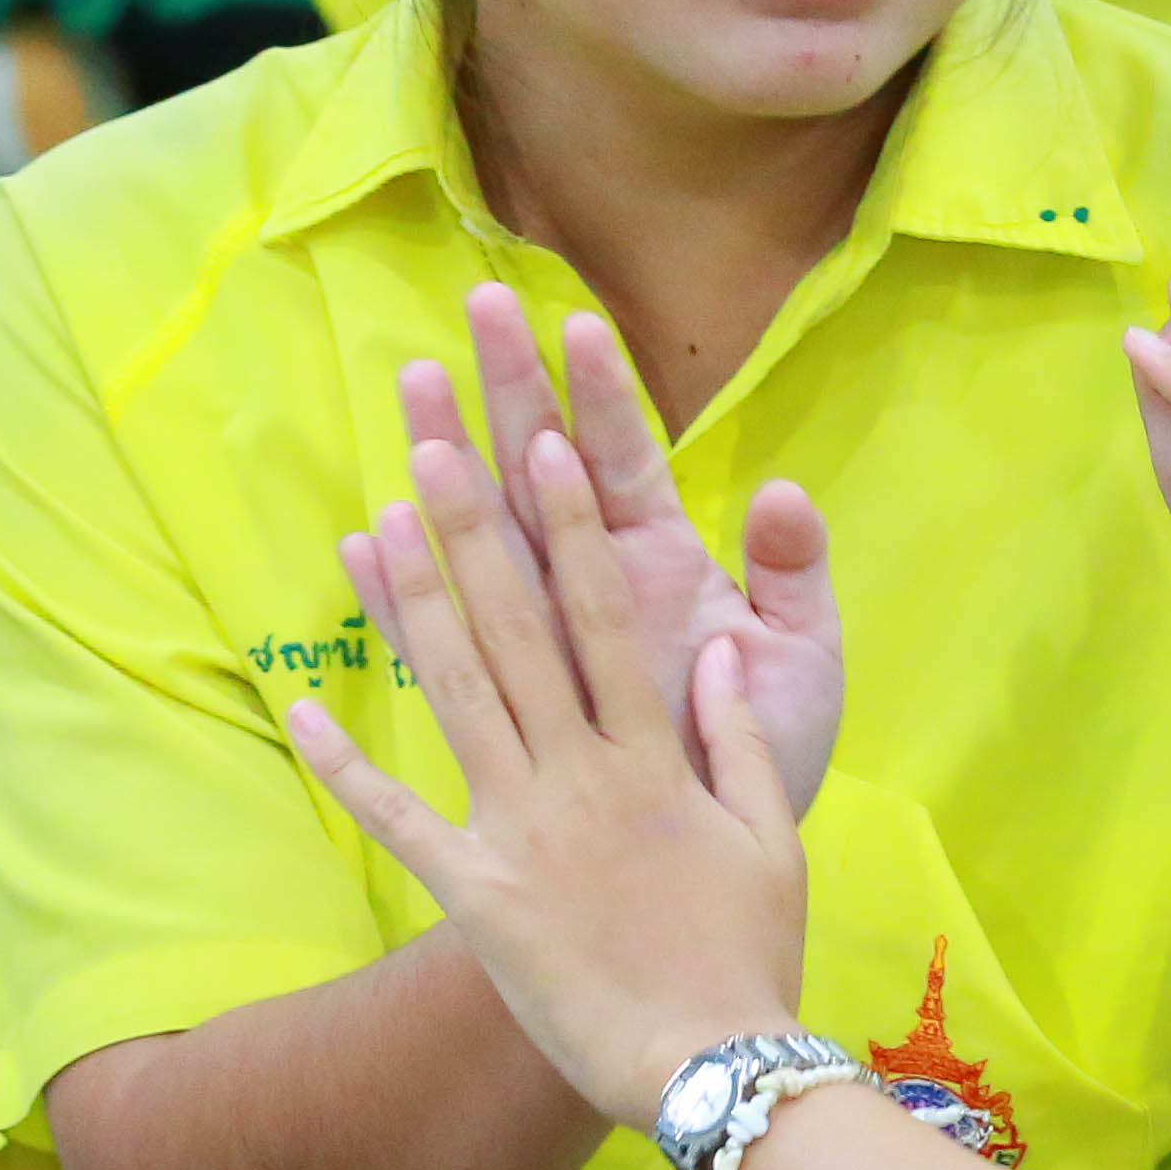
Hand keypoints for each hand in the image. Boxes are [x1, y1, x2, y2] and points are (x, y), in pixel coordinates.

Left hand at [291, 425, 812, 1130]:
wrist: (708, 1069)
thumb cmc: (750, 955)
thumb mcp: (771, 837)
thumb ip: (738, 737)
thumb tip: (719, 644)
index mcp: (657, 756)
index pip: (607, 615)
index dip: (571, 526)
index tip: (543, 443)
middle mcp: (582, 776)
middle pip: (517, 629)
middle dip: (473, 526)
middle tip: (432, 439)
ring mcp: (523, 830)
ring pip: (457, 694)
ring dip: (413, 601)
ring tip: (377, 516)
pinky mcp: (477, 895)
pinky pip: (399, 820)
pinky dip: (348, 766)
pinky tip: (304, 707)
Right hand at [401, 288, 844, 813]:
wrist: (719, 864)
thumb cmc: (770, 752)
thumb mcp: (804, 662)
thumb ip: (792, 576)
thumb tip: (783, 492)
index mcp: (661, 560)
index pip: (626, 458)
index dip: (604, 394)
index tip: (578, 323)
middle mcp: (592, 580)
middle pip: (541, 467)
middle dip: (512, 388)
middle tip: (476, 305)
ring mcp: (542, 636)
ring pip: (487, 533)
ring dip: (450, 461)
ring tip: (413, 385)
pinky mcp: (505, 702)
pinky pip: (442, 643)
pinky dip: (401, 600)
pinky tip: (366, 542)